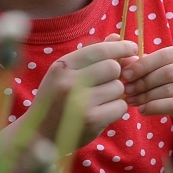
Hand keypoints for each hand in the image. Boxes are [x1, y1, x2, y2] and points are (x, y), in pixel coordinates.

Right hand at [29, 36, 137, 150]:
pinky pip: (121, 106)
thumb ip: (92, 55)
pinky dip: (116, 109)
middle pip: (113, 68)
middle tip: (107, 83)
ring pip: (119, 88)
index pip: (99, 50)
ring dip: (115, 94)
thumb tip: (115, 37)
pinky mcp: (91, 120)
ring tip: (99, 101)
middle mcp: (69, 82)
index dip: (120, 47)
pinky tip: (102, 112)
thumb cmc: (57, 99)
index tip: (131, 48)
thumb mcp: (67, 73)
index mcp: (62, 66)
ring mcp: (80, 102)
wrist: (40, 135)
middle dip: (116, 75)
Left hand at [122, 45, 172, 141]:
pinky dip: (156, 107)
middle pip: (169, 71)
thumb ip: (150, 67)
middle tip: (127, 90)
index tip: (125, 74)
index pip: (167, 54)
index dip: (144, 64)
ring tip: (132, 101)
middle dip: (144, 81)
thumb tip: (123, 60)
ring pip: (171, 89)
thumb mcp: (170, 79)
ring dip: (147, 96)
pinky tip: (143, 111)